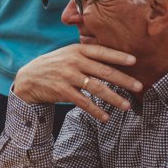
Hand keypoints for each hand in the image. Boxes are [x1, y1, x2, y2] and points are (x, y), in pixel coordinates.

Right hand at [13, 44, 142, 121]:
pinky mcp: (62, 91)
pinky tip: (105, 117)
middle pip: (103, 71)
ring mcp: (67, 76)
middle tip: (139, 87)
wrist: (29, 78)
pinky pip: (83, 102)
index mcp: (76, 50)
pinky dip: (95, 111)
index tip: (134, 61)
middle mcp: (73, 61)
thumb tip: (113, 58)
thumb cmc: (54, 65)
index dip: (118, 56)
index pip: (101, 52)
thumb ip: (86, 54)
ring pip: (96, 88)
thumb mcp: (67, 54)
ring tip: (127, 106)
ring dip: (113, 98)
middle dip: (123, 80)